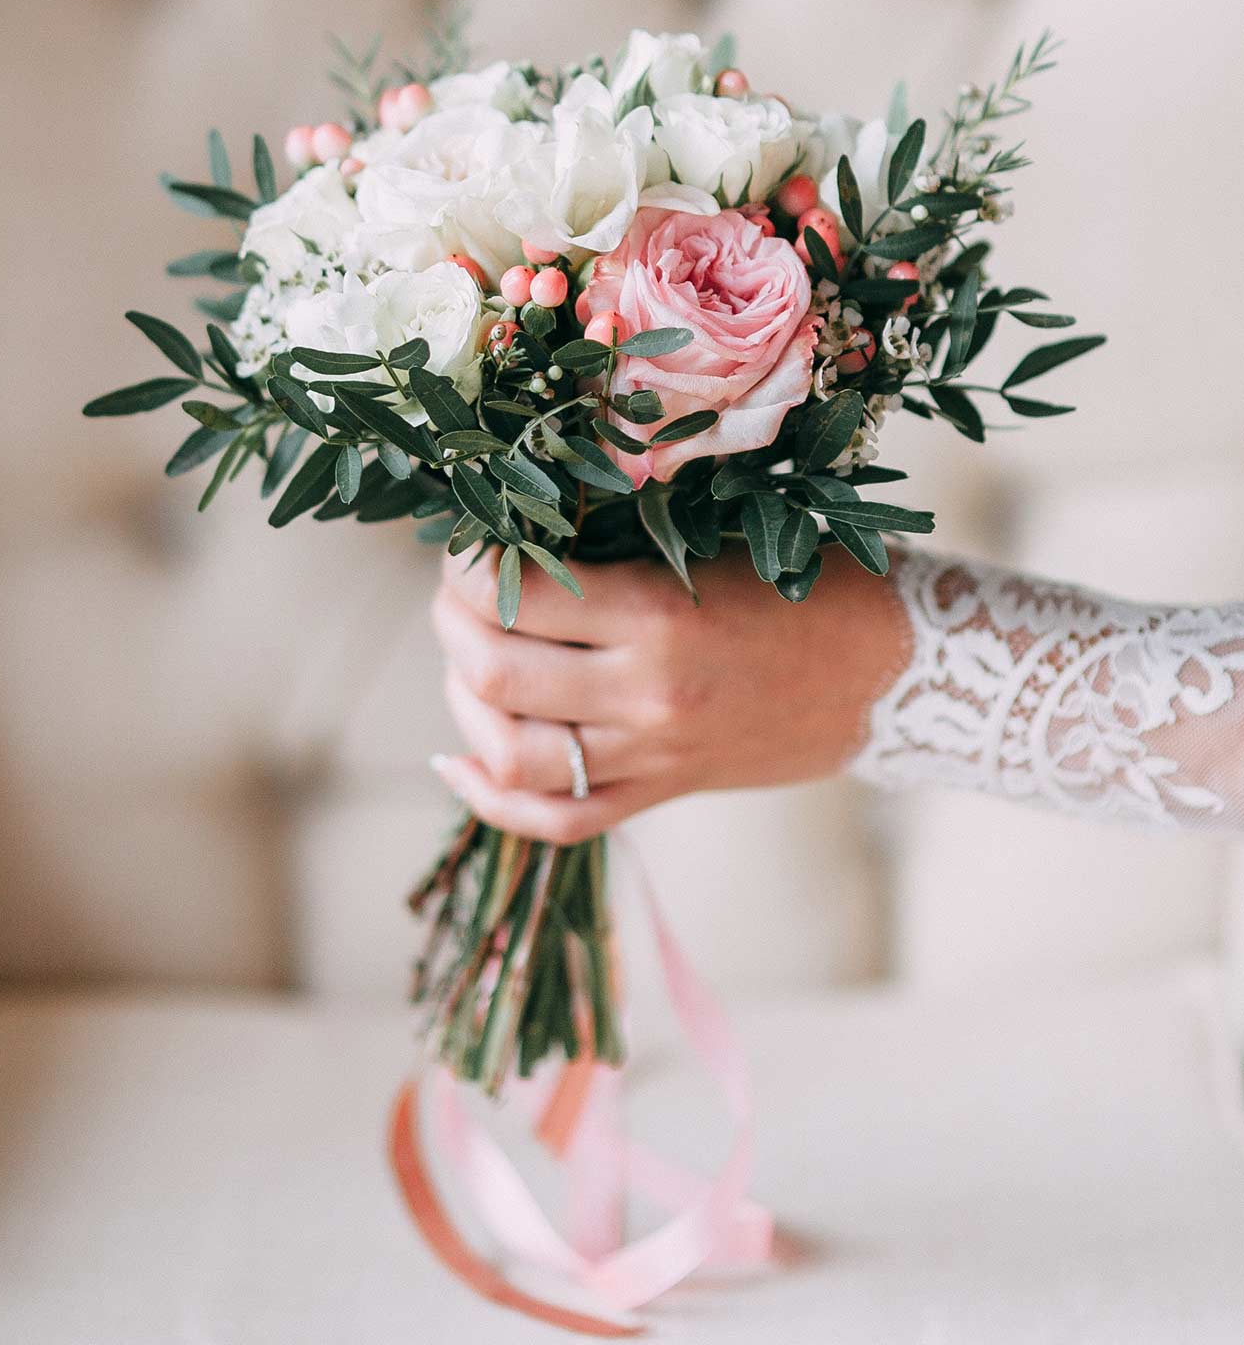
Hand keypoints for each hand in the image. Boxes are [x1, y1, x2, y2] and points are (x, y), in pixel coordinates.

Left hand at [430, 542, 910, 842]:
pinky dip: (493, 798)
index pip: (515, 595)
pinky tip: (461, 759)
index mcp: (660, 615)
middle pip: (493, 675)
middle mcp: (645, 695)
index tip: (467, 540)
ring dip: (462, 704)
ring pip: (512, 755)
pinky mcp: (660, 793)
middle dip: (451, 624)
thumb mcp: (720, 538)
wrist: (892, 673)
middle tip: (456, 593)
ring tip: (464, 661)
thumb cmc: (811, 583)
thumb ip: (624, 538)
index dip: (467, 564)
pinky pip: (558, 820)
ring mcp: (651, 756)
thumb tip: (522, 524)